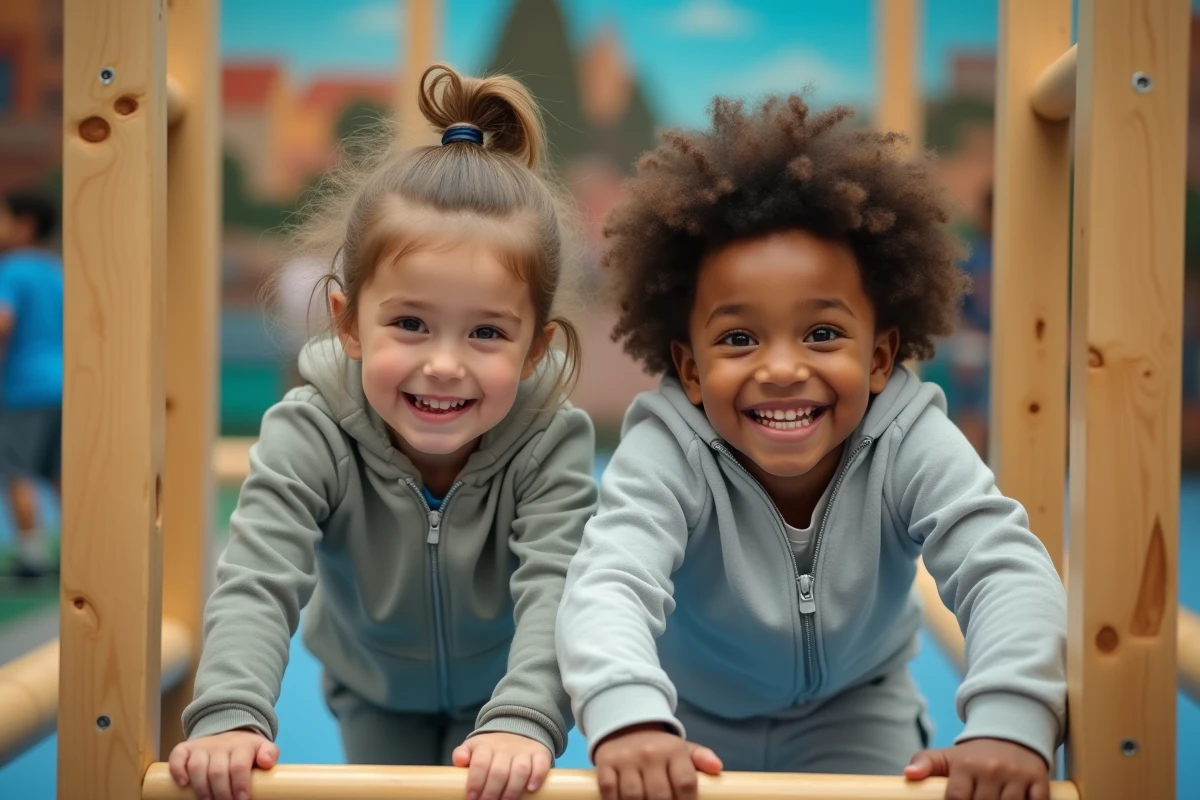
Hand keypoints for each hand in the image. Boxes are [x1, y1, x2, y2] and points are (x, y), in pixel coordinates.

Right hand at [167, 729, 278, 799]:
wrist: (231, 733)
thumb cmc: (247, 750)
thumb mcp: (263, 748)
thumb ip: (269, 753)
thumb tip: (267, 762)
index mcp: (242, 746)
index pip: (238, 766)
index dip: (239, 786)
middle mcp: (220, 745)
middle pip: (217, 771)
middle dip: (221, 793)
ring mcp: (202, 746)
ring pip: (197, 767)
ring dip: (201, 789)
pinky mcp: (187, 748)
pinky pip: (177, 757)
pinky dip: (178, 771)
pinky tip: (183, 785)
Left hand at [453, 732, 551, 799]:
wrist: (517, 728)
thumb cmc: (491, 748)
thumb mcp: (474, 747)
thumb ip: (463, 754)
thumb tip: (459, 761)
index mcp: (485, 746)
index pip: (480, 763)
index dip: (475, 782)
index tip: (472, 797)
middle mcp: (505, 747)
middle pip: (499, 771)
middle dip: (492, 791)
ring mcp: (524, 750)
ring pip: (520, 769)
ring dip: (513, 788)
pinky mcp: (540, 753)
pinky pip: (541, 764)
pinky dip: (537, 776)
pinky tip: (531, 789)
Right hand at [592, 723, 722, 799]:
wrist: (626, 725)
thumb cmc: (659, 748)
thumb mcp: (682, 749)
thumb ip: (701, 758)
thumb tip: (717, 767)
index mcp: (673, 750)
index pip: (685, 783)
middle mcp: (650, 753)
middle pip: (660, 795)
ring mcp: (626, 758)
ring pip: (633, 796)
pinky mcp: (605, 763)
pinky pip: (609, 790)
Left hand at [905, 738, 1049, 799]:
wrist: (1011, 734)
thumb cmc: (974, 755)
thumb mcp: (947, 756)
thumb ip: (925, 763)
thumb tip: (908, 774)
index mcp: (966, 764)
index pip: (956, 798)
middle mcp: (991, 768)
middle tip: (979, 798)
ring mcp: (1016, 775)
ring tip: (993, 799)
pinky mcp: (1039, 780)